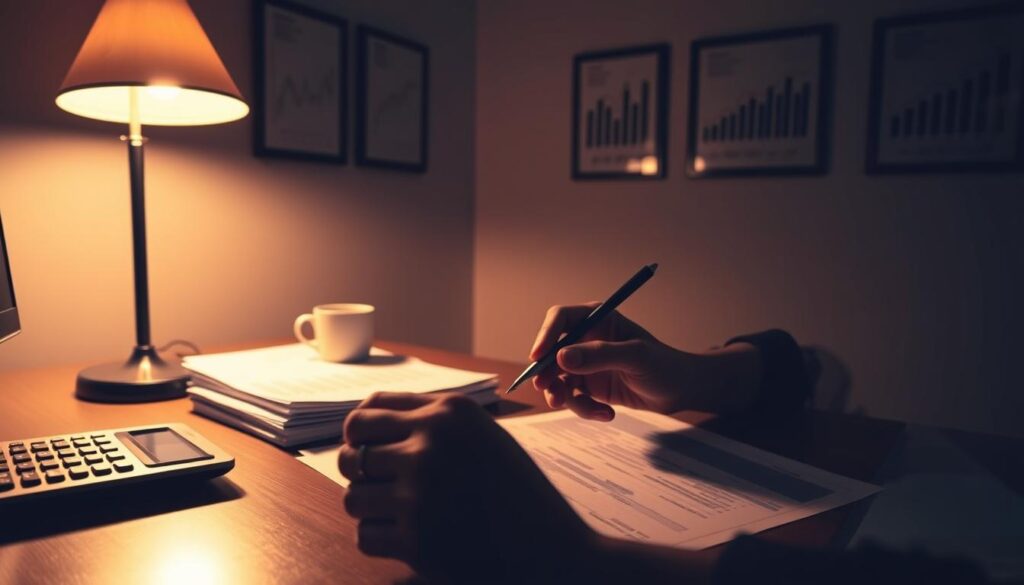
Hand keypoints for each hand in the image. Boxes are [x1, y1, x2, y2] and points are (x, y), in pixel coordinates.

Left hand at [338, 392, 594, 581]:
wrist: (553, 550)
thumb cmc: (516, 492)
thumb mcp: (482, 436)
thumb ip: (429, 422)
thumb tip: (357, 426)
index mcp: (449, 412)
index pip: (365, 413)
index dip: (359, 435)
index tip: (369, 449)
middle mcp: (431, 444)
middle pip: (351, 454)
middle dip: (360, 472)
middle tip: (386, 486)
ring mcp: (421, 493)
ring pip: (354, 497)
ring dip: (372, 509)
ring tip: (405, 514)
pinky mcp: (416, 540)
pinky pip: (365, 536)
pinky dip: (381, 540)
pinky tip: (411, 537)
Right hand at [530, 304, 760, 419]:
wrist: (679, 391)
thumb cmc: (663, 365)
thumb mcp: (635, 357)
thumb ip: (599, 355)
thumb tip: (562, 357)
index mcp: (596, 319)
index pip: (560, 318)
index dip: (545, 335)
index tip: (538, 357)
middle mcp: (585, 339)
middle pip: (551, 352)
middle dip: (549, 374)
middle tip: (552, 394)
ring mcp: (585, 364)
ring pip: (558, 380)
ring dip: (567, 398)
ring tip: (592, 411)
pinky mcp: (588, 386)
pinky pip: (573, 399)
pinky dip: (585, 409)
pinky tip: (608, 414)